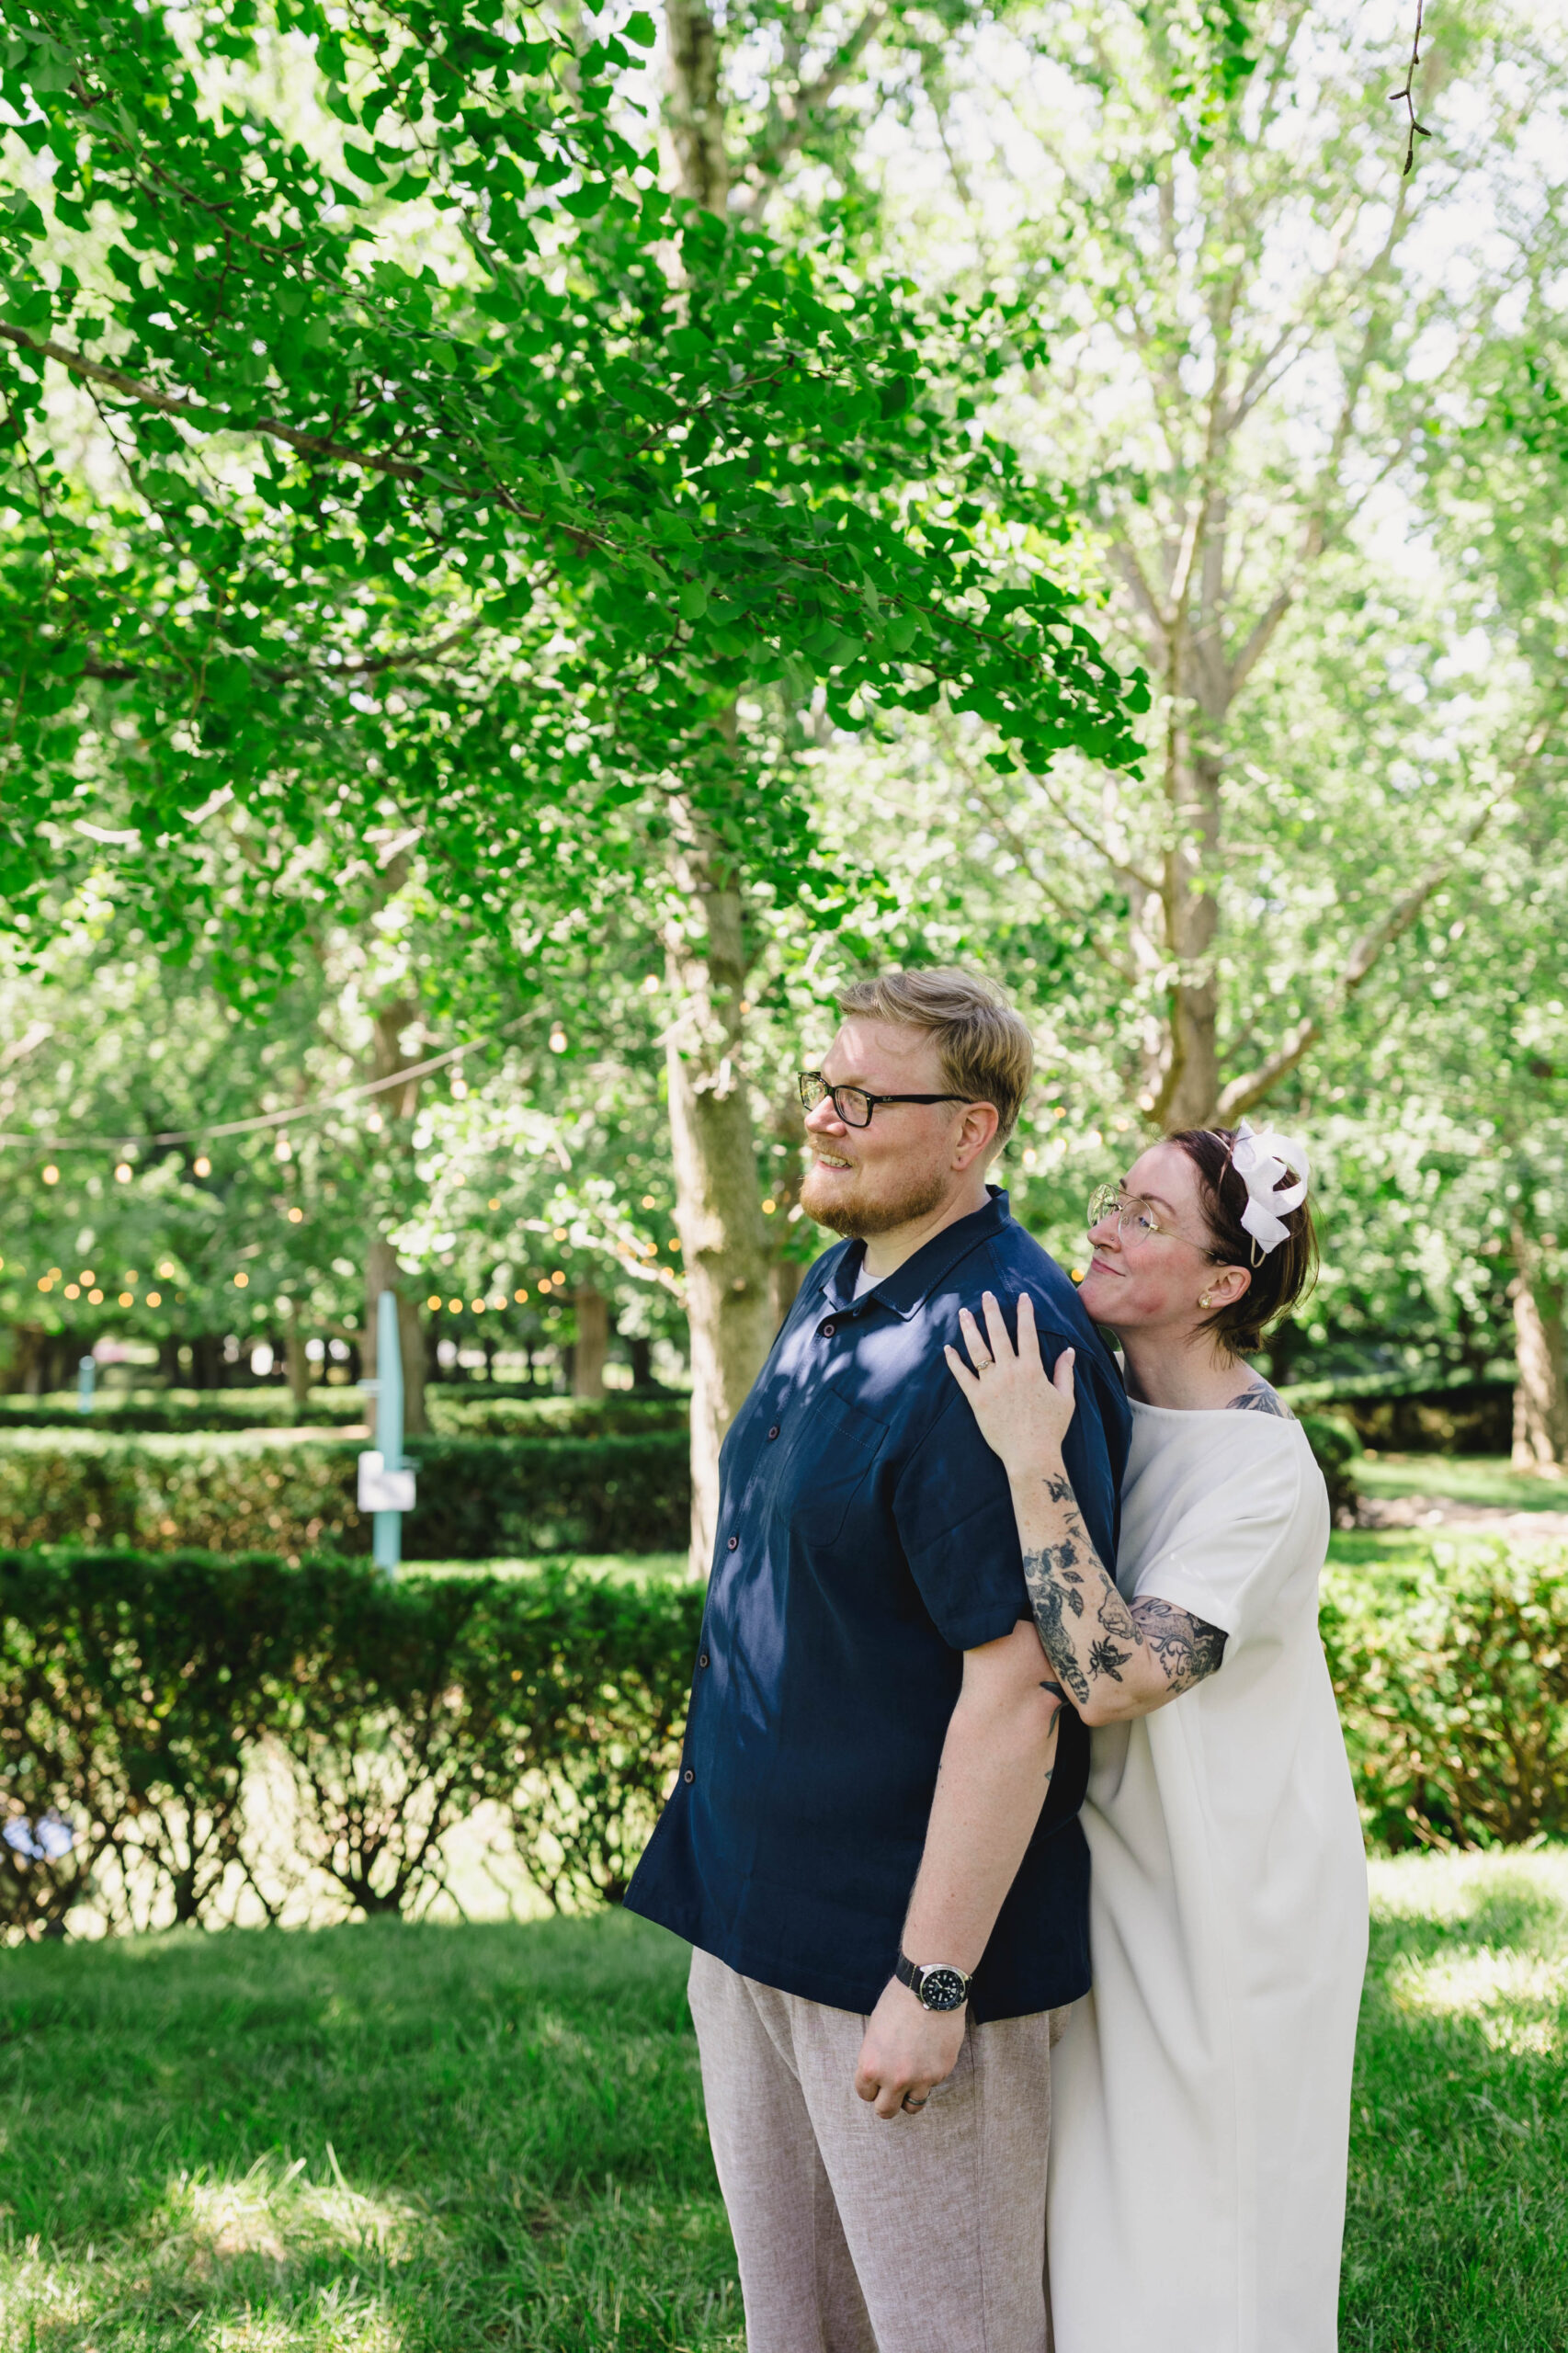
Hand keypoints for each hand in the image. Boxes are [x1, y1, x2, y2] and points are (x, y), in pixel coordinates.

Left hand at [854, 1978, 966, 2119]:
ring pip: (913, 2107)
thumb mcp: (875, 2030)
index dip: (870, 2086)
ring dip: (910, 2095)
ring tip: (913, 2076)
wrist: (930, 1989)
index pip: (865, 2094)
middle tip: (892, 2090)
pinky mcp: (941, 2073)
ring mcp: (920, 2079)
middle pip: (885, 2111)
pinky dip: (929, 2076)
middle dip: (887, 2102)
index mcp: (871, 2066)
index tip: (877, 2079)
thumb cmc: (899, 2002)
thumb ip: (876, 2057)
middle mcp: (894, 2079)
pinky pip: (932, 2085)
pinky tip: (929, 2053)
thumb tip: (880, 2075)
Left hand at [944, 1290, 1075, 1481]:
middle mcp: (1010, 1372)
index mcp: (1032, 1370)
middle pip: (998, 1334)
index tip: (1022, 1296)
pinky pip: (961, 1376)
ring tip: (963, 1312)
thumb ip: (1065, 1372)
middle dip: (992, 1311)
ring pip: (977, 1350)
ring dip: (969, 1329)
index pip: (1028, 1333)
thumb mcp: (1065, 1399)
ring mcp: (991, 1385)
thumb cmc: (1051, 1429)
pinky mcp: (977, 1399)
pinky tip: (947, 1348)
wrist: (1031, 1455)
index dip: (1026, 1312)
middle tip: (986, 1295)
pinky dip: (953, 1361)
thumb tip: (1070, 1351)